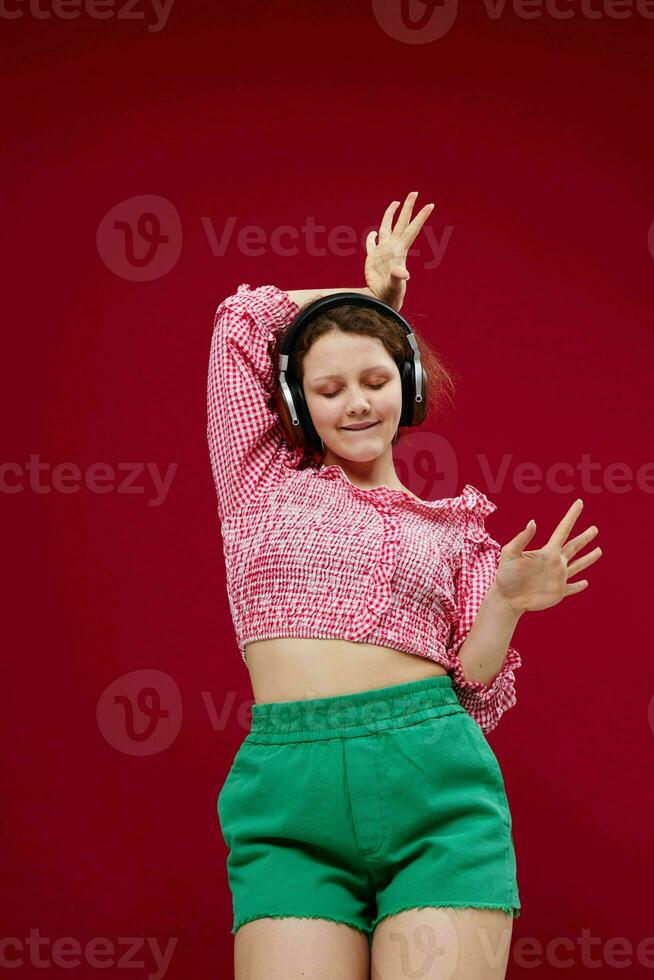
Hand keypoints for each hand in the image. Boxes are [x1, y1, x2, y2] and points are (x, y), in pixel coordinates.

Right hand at [365, 191, 434, 310]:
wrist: (380, 300)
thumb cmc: (390, 295)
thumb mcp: (395, 285)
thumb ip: (398, 277)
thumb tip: (403, 273)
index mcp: (400, 251)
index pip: (412, 229)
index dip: (421, 217)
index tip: (430, 205)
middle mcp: (393, 248)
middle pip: (401, 223)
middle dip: (408, 208)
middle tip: (414, 192)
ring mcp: (383, 252)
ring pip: (387, 228)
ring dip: (391, 215)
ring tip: (396, 203)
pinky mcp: (372, 259)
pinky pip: (372, 244)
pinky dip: (372, 238)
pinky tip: (373, 233)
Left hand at [494, 499, 602, 614]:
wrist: (506, 598)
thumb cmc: (506, 576)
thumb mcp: (509, 554)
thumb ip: (521, 539)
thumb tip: (533, 522)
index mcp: (546, 551)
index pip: (562, 530)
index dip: (571, 516)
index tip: (579, 503)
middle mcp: (555, 562)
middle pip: (574, 547)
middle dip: (584, 538)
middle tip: (595, 528)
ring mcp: (557, 577)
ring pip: (578, 566)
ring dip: (588, 559)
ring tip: (599, 550)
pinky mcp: (557, 593)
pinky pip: (571, 588)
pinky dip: (579, 586)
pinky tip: (586, 583)